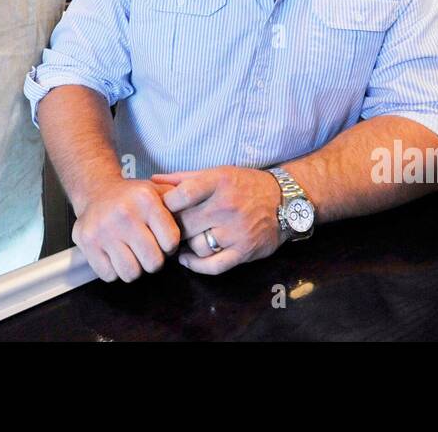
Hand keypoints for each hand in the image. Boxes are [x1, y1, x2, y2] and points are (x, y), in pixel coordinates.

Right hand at [72, 179, 180, 282]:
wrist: (96, 190)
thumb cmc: (133, 197)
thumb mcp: (157, 191)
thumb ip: (179, 203)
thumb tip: (198, 217)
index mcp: (145, 199)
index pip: (171, 242)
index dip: (170, 246)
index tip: (164, 241)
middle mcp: (124, 213)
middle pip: (153, 262)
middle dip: (153, 260)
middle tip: (148, 250)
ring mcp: (103, 229)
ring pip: (131, 273)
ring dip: (134, 268)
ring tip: (131, 253)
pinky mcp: (87, 243)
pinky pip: (109, 275)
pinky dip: (114, 270)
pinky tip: (115, 254)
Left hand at [152, 166, 282, 274]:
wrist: (284, 201)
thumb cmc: (245, 185)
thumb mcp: (217, 173)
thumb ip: (184, 178)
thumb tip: (153, 181)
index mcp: (219, 182)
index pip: (183, 194)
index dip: (166, 204)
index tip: (161, 208)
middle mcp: (227, 206)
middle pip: (186, 223)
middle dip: (173, 227)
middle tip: (167, 228)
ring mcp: (236, 231)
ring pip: (196, 245)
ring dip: (185, 245)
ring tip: (182, 240)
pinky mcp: (243, 252)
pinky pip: (213, 265)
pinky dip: (195, 265)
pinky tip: (187, 259)